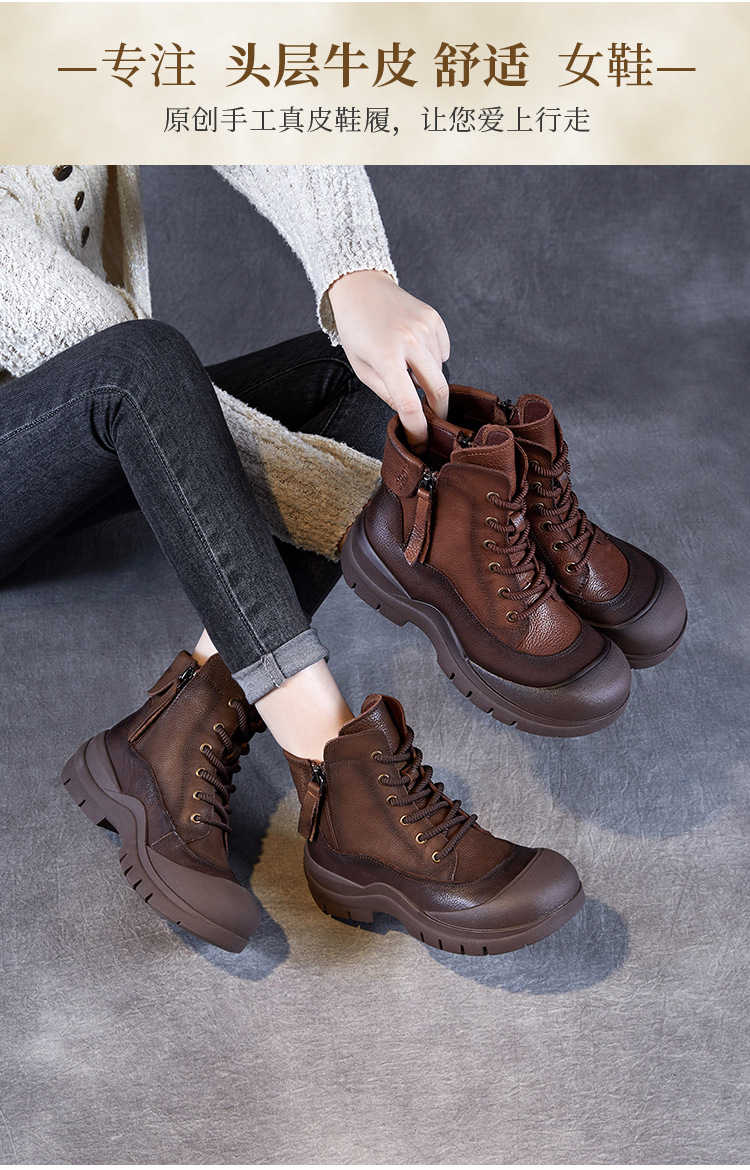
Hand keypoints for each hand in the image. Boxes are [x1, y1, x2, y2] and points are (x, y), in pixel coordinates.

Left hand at [327, 269, 449, 451]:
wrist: (361, 288)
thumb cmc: (356, 331)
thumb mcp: (361, 367)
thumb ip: (386, 393)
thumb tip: (409, 412)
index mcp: (385, 356)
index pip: (409, 403)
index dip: (418, 428)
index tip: (421, 441)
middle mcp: (408, 340)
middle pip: (438, 389)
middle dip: (439, 411)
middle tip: (435, 421)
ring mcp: (424, 327)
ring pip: (439, 370)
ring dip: (428, 378)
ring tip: (407, 366)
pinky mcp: (434, 318)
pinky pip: (443, 351)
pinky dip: (434, 358)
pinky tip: (415, 349)